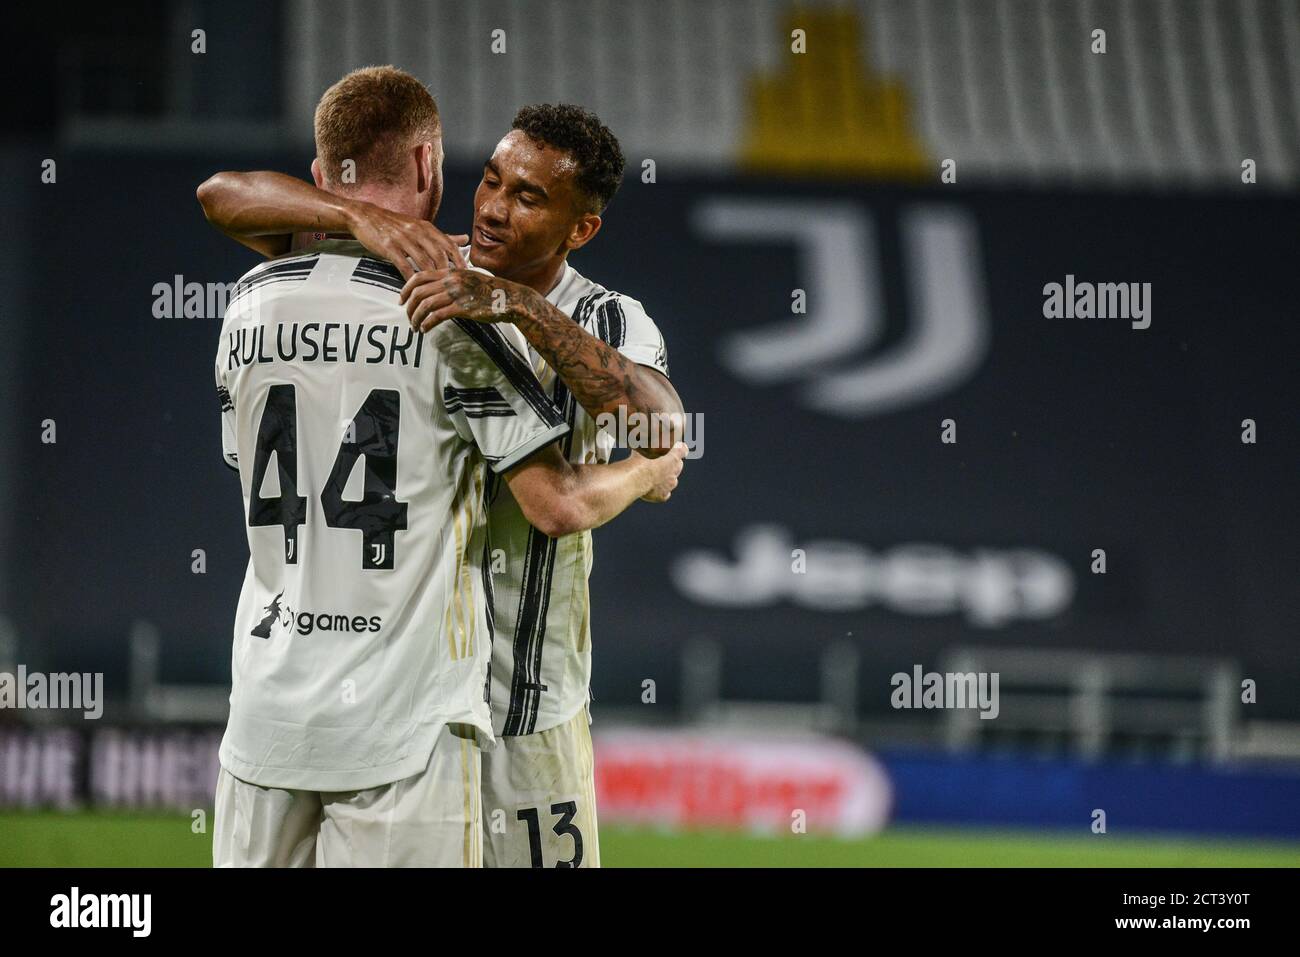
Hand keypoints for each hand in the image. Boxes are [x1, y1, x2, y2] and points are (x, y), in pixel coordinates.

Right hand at [344, 200, 465, 278]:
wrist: (366, 216)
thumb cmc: (395, 224)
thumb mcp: (420, 226)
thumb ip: (442, 236)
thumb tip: (465, 238)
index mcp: (427, 227)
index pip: (450, 245)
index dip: (460, 261)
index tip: (467, 275)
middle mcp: (418, 232)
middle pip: (439, 255)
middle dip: (448, 273)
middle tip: (453, 288)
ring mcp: (403, 239)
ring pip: (423, 261)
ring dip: (431, 278)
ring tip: (436, 292)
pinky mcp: (389, 247)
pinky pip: (404, 265)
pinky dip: (410, 278)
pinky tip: (414, 288)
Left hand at [400, 268, 535, 331]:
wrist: (510, 298)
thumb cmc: (490, 291)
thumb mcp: (469, 278)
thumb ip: (452, 280)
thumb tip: (435, 289)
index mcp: (451, 272)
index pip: (419, 276)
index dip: (406, 289)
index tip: (402, 300)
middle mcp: (451, 281)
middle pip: (419, 292)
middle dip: (409, 307)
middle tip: (408, 318)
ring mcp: (457, 294)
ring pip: (426, 305)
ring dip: (416, 318)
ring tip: (416, 327)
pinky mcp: (463, 308)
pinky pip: (438, 316)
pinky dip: (428, 324)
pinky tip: (426, 330)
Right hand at [640, 442, 686, 501]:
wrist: (634, 479)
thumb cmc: (638, 460)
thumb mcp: (643, 445)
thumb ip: (647, 442)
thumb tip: (643, 436)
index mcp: (673, 457)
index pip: (683, 450)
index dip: (680, 448)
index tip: (677, 447)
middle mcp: (674, 472)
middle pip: (678, 465)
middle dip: (671, 463)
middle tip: (659, 461)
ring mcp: (669, 485)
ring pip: (672, 480)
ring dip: (665, 478)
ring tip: (652, 475)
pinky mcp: (662, 495)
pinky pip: (664, 493)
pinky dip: (660, 491)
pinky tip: (651, 488)